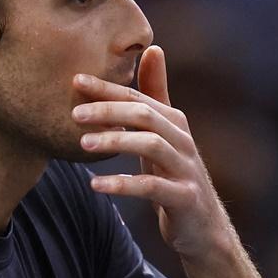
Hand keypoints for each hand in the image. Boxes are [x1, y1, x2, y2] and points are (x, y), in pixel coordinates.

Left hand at [71, 45, 232, 259]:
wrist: (204, 228)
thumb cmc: (176, 176)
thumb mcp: (165, 135)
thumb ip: (157, 95)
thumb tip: (153, 48)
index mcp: (175, 122)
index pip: (138, 98)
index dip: (107, 89)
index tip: (75, 81)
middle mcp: (184, 140)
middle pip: (146, 115)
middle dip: (109, 111)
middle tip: (74, 113)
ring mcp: (186, 169)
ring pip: (152, 145)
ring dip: (116, 142)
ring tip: (83, 144)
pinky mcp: (185, 198)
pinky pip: (152, 187)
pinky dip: (123, 184)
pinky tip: (96, 184)